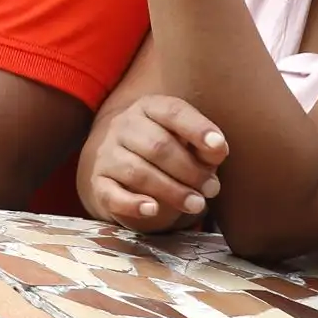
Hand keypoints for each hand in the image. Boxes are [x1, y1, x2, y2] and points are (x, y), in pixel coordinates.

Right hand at [84, 95, 228, 231]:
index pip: (172, 112)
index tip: (220, 148)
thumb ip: (205, 147)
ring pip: (138, 171)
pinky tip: (152, 209)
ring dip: (172, 191)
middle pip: (157, 145)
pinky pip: (112, 194)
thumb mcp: (187, 142)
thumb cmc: (166, 152)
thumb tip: (217, 150)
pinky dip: (132, 204)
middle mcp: (123, 125)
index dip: (197, 129)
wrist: (120, 167)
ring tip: (197, 204)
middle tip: (212, 189)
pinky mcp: (98, 182)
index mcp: (149, 108)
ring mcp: (107, 153)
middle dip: (190, 170)